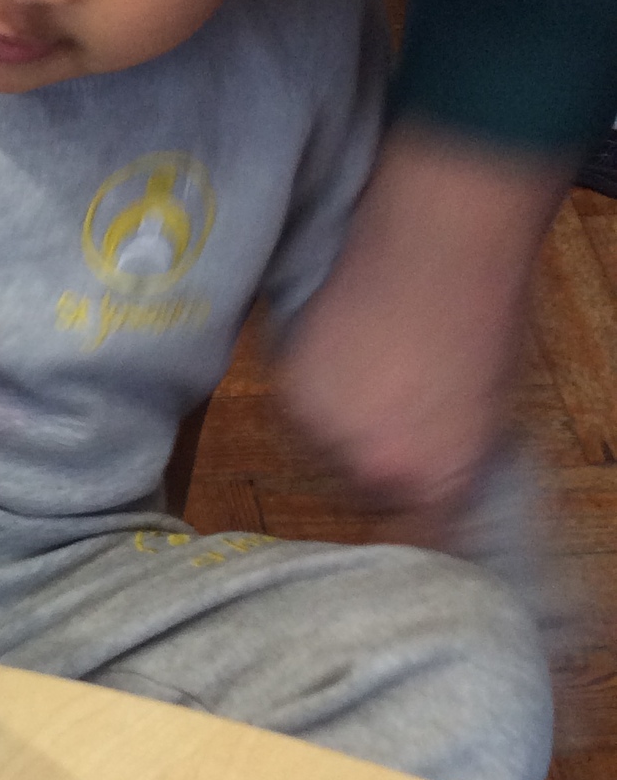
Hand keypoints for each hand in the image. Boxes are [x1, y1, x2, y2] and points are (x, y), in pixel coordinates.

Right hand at [278, 124, 566, 534]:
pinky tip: (345, 361)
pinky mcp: (287, 392)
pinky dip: (316, 399)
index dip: (418, 520)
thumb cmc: (486, 313)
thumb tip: (438, 490)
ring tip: (368, 384)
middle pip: (363, 501)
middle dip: (375, 471)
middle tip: (393, 426)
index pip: (420, 538)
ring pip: (322, 460)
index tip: (417, 503)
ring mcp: (323, 433)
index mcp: (437, 481)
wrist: (441, 241)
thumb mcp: (492, 413)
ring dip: (339, 435)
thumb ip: (458, 465)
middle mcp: (373, 469)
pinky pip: (297, 419)